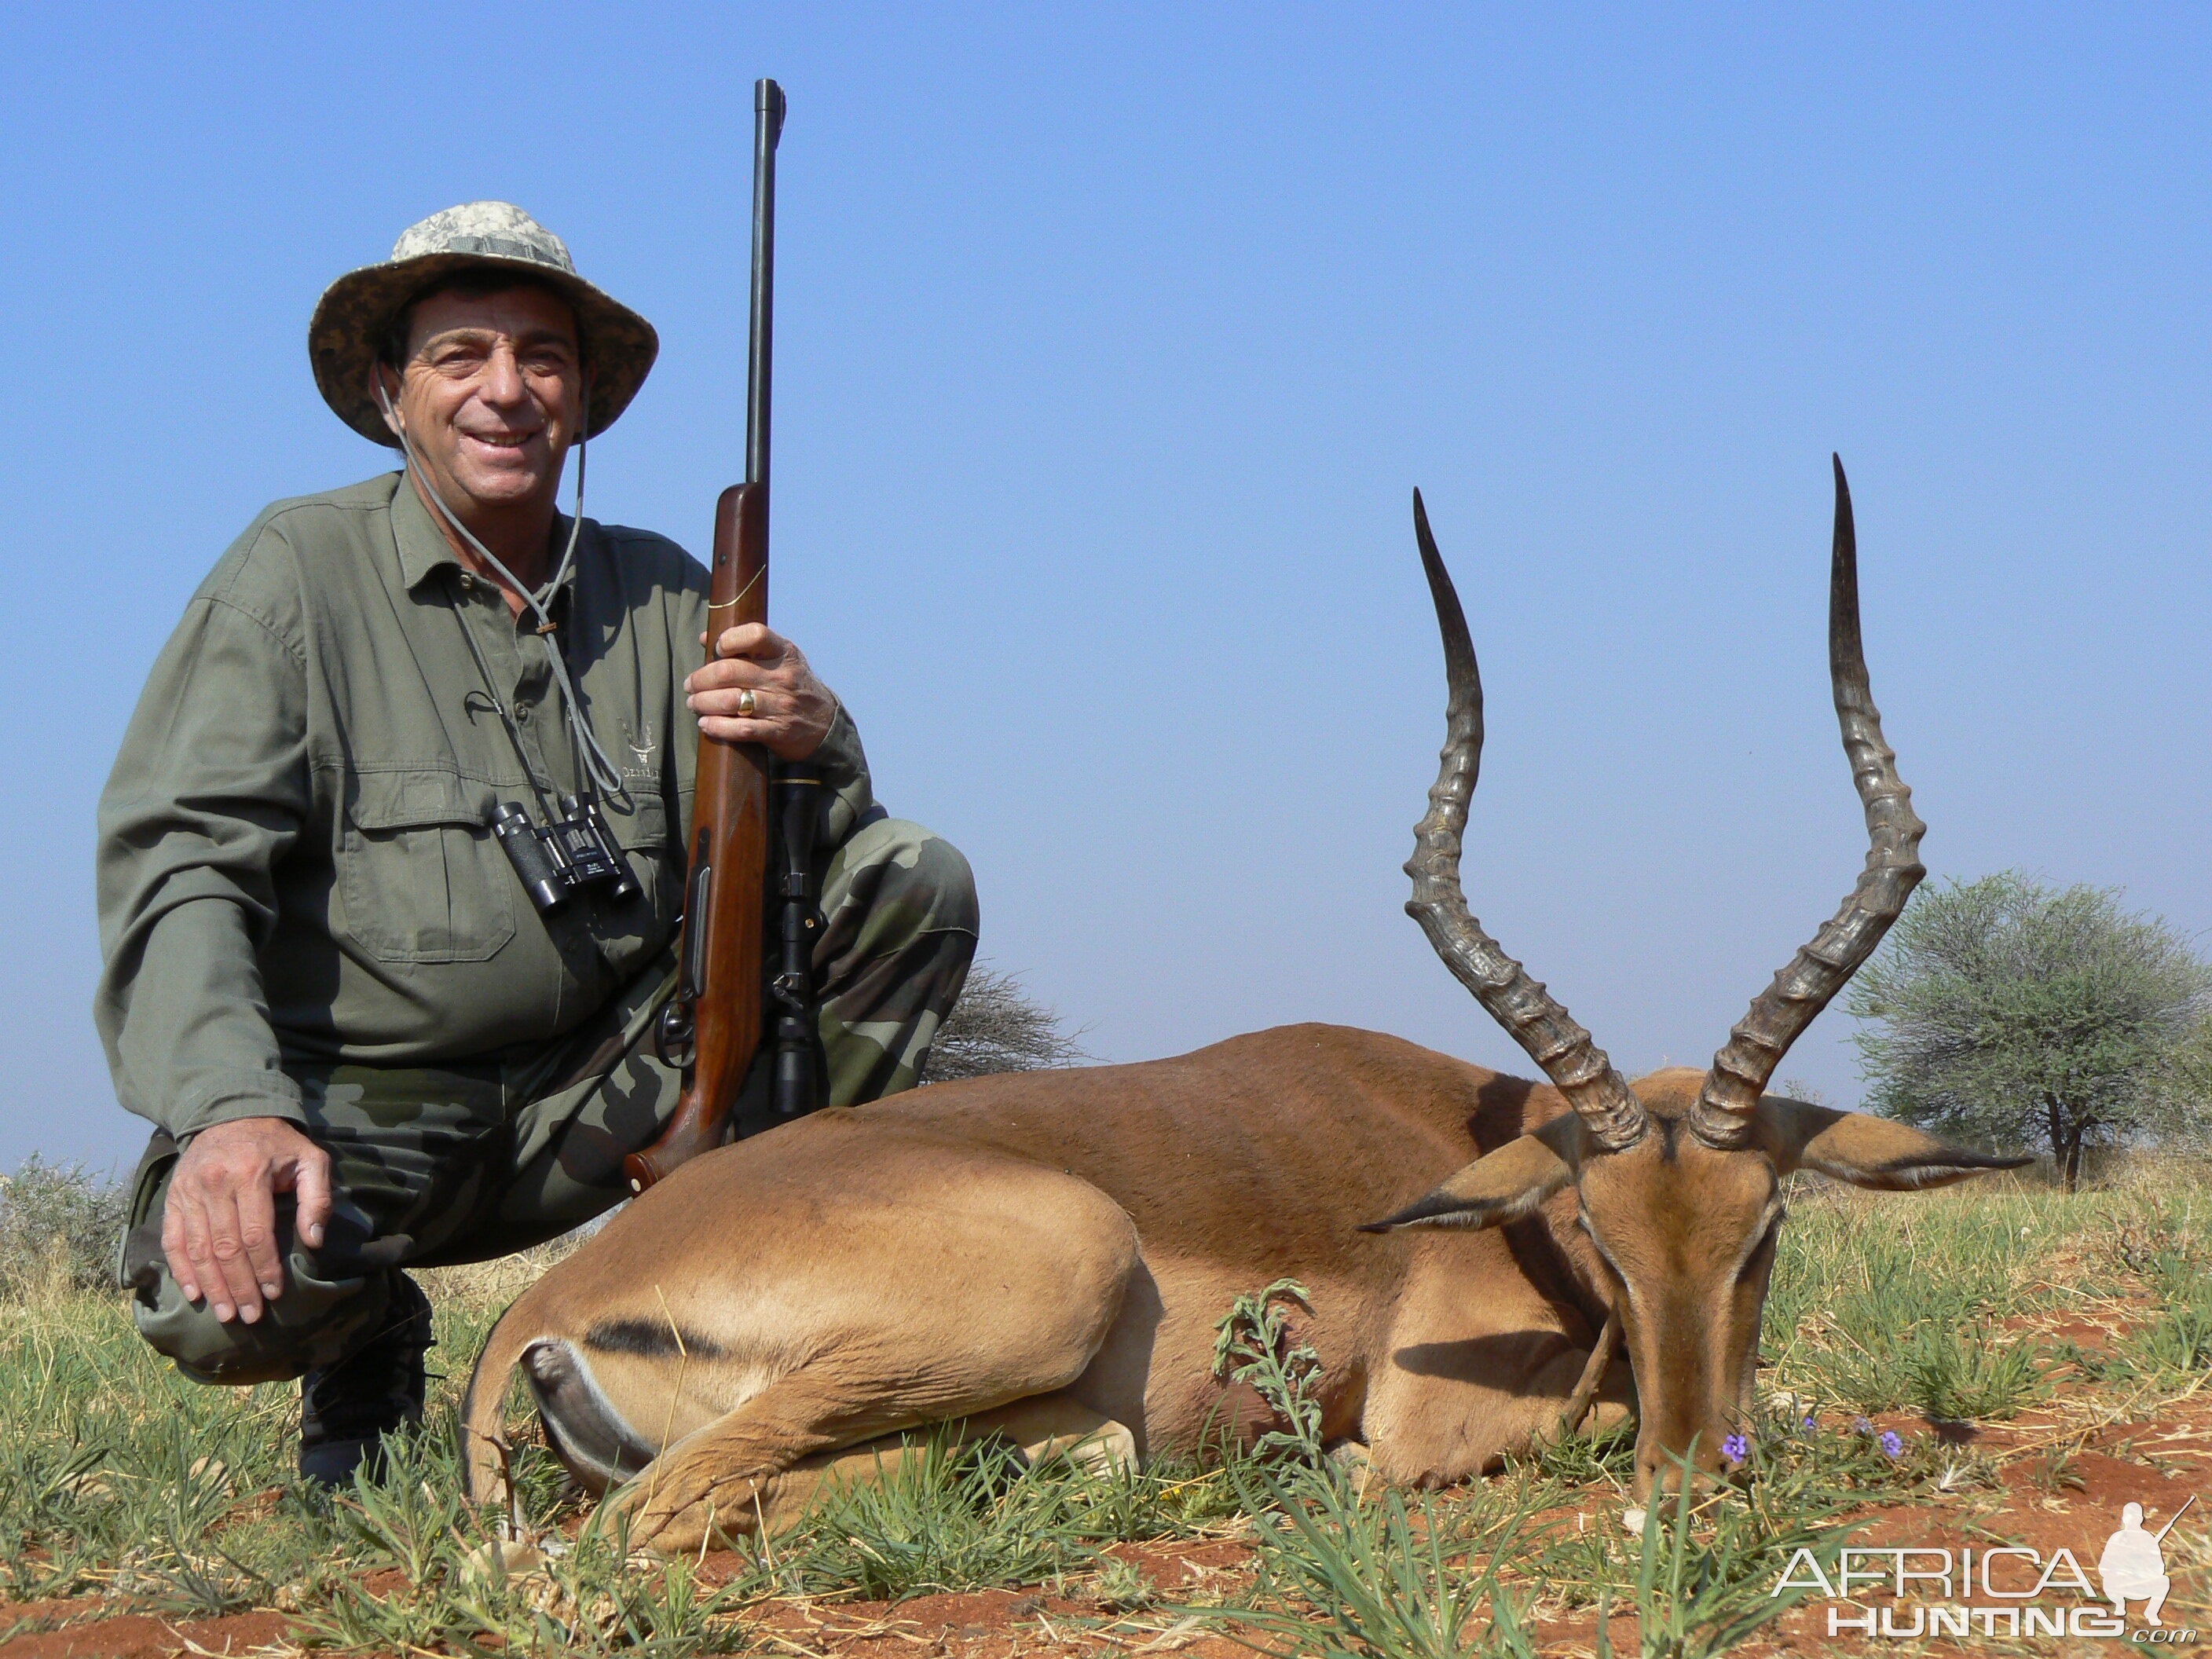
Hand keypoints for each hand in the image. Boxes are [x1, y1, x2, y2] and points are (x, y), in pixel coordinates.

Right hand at [162, 1117, 332, 1324]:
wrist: (231, 1115)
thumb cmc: (277, 1144)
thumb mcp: (310, 1159)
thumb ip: (317, 1197)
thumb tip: (313, 1240)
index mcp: (249, 1174)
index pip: (255, 1234)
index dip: (264, 1268)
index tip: (274, 1293)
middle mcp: (213, 1184)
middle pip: (224, 1247)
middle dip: (238, 1286)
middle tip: (249, 1315)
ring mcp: (188, 1192)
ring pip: (198, 1249)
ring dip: (212, 1286)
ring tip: (225, 1312)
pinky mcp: (173, 1198)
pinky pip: (173, 1240)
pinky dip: (182, 1270)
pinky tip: (195, 1293)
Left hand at [685, 623, 835, 760]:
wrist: (825, 723)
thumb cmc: (793, 685)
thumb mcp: (780, 659)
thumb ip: (745, 647)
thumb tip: (705, 637)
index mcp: (784, 653)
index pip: (754, 634)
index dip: (729, 640)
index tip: (717, 650)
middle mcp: (783, 677)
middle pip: (730, 671)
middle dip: (701, 679)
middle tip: (690, 685)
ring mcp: (782, 705)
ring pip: (730, 701)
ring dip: (703, 703)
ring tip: (694, 704)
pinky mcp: (778, 731)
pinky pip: (741, 729)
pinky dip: (718, 727)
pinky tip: (706, 724)